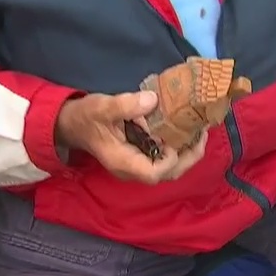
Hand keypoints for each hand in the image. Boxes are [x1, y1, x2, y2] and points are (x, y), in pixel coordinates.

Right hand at [56, 91, 208, 184]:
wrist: (72, 124)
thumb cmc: (86, 117)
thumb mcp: (102, 107)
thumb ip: (126, 105)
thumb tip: (153, 100)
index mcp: (123, 162)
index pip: (153, 173)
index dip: (169, 160)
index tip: (175, 139)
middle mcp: (131, 169)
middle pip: (166, 174)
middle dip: (188, 158)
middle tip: (202, 136)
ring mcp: (136, 164)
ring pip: (167, 168)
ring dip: (186, 153)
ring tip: (200, 132)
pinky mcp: (139, 155)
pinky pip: (162, 158)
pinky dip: (177, 147)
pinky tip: (185, 130)